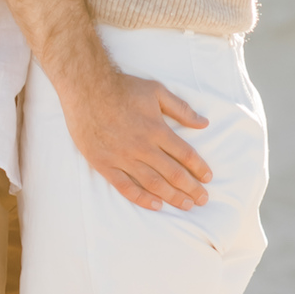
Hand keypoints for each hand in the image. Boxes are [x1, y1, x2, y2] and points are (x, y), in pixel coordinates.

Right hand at [64, 68, 212, 209]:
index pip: (185, 154)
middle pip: (173, 173)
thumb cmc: (123, 88)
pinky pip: (125, 187)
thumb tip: (204, 122)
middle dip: (191, 188)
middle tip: (203, 199)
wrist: (86, 87)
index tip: (208, 178)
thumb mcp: (156, 91)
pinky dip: (141, 198)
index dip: (199, 168)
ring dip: (172, 197)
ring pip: (153, 183)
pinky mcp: (104, 164)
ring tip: (186, 205)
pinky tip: (155, 205)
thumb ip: (181, 108)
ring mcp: (123, 157)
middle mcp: (142, 147)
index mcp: (157, 129)